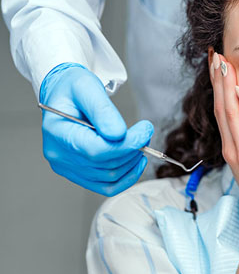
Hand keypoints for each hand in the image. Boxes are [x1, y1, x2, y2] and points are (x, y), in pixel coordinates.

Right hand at [40, 63, 152, 195]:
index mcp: (58, 133)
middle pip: (105, 165)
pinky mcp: (79, 173)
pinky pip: (106, 186)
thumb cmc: (72, 88)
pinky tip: (137, 161)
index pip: (97, 150)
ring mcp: (68, 167)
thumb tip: (118, 134)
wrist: (64, 94)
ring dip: (132, 162)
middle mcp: (60, 156)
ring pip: (109, 177)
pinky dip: (127, 177)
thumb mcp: (86, 87)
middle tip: (144, 132)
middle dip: (133, 149)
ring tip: (140, 142)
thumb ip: (103, 111)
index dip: (127, 144)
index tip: (145, 130)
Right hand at [209, 51, 238, 227]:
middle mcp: (233, 148)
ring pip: (230, 113)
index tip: (218, 66)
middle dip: (217, 80)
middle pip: (221, 107)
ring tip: (222, 63)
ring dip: (225, 86)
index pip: (223, 111)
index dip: (219, 87)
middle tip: (214, 55)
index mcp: (234, 149)